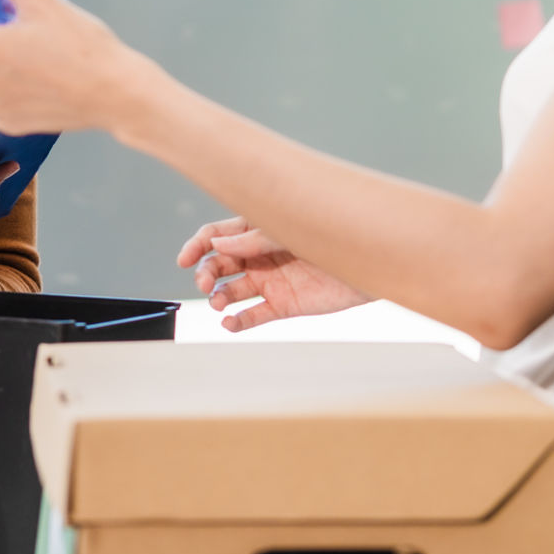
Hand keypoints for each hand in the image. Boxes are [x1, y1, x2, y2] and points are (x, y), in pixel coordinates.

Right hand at [176, 217, 369, 332]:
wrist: (369, 261)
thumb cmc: (332, 233)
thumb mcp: (289, 232)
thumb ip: (254, 240)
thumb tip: (217, 247)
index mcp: (258, 230)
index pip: (218, 236)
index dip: (198, 246)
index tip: (185, 259)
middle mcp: (260, 256)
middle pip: (219, 264)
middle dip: (206, 272)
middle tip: (204, 282)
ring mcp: (271, 280)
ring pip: (232, 290)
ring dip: (218, 297)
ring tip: (218, 302)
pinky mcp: (283, 304)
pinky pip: (254, 315)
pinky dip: (238, 321)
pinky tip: (229, 323)